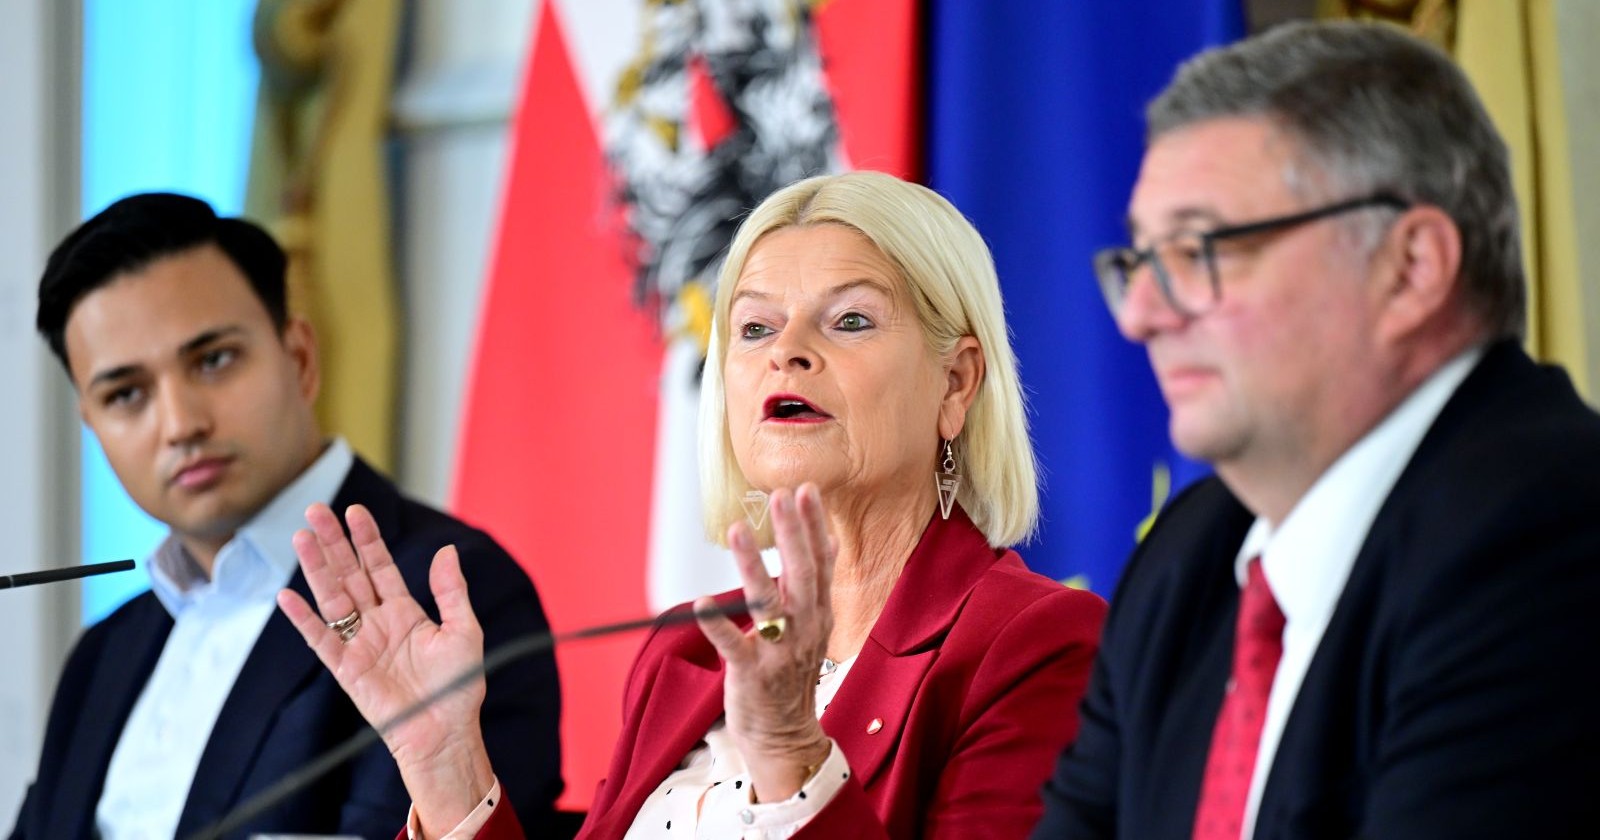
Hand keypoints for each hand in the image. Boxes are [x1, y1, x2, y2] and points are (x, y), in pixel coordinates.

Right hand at [276, 502, 494, 834]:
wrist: (445, 731)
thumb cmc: (459, 685)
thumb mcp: (464, 630)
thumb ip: (452, 591)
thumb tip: (446, 550)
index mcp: (405, 612)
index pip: (380, 566)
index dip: (367, 539)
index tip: (356, 511)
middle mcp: (378, 623)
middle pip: (350, 574)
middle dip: (334, 542)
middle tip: (316, 509)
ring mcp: (359, 644)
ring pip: (332, 597)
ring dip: (316, 568)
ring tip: (301, 536)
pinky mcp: (346, 669)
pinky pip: (320, 639)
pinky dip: (303, 619)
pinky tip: (288, 595)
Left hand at [696, 484, 836, 802]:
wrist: (785, 735)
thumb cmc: (792, 674)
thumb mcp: (815, 625)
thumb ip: (818, 583)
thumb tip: (829, 539)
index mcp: (818, 613)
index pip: (820, 561)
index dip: (813, 525)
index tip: (805, 489)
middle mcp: (804, 628)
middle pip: (801, 574)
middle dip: (792, 533)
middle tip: (780, 495)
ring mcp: (779, 652)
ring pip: (768, 603)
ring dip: (753, 565)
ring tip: (739, 530)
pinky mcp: (752, 674)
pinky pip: (734, 646)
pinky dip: (718, 625)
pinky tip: (702, 603)